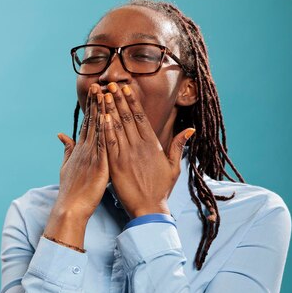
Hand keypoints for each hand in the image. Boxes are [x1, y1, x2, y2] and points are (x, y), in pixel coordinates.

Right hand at [55, 84, 108, 219]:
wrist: (70, 207)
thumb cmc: (72, 190)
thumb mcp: (66, 167)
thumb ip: (67, 149)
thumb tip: (62, 135)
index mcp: (80, 149)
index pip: (87, 124)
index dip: (91, 108)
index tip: (95, 93)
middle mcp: (85, 149)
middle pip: (92, 122)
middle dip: (96, 104)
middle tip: (99, 85)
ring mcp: (91, 156)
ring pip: (98, 129)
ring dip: (101, 111)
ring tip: (105, 95)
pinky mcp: (98, 165)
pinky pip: (103, 145)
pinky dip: (105, 131)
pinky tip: (108, 118)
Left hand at [103, 82, 194, 218]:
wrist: (149, 208)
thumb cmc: (161, 189)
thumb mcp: (174, 166)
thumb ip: (178, 146)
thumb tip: (190, 129)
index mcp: (153, 145)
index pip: (141, 118)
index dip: (133, 101)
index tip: (126, 88)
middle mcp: (140, 147)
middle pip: (128, 118)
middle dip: (118, 100)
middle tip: (111, 84)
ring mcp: (127, 155)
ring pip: (117, 127)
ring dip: (110, 109)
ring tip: (103, 94)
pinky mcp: (116, 165)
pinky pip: (110, 143)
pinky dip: (105, 129)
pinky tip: (101, 116)